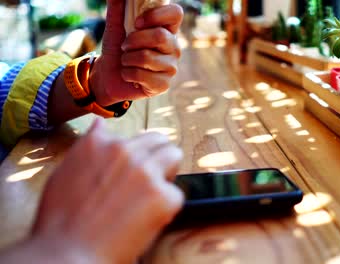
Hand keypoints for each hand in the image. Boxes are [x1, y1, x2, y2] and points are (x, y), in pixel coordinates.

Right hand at [32, 118, 183, 263]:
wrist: (67, 252)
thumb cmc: (62, 220)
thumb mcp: (66, 171)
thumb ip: (89, 146)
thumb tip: (100, 124)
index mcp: (100, 143)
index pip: (134, 137)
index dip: (135, 155)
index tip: (131, 171)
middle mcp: (125, 151)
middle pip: (158, 140)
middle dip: (156, 157)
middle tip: (147, 182)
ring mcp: (146, 171)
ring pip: (173, 155)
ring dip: (167, 171)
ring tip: (151, 195)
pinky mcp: (163, 195)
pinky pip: (176, 194)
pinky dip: (165, 207)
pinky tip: (145, 220)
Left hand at [90, 1, 182, 105]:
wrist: (108, 75)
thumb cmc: (117, 48)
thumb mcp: (115, 24)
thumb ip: (118, 6)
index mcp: (166, 29)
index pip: (175, 14)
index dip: (156, 15)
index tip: (138, 22)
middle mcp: (173, 47)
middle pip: (159, 36)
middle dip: (133, 40)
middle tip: (125, 46)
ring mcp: (171, 66)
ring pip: (147, 57)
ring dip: (127, 59)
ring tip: (127, 61)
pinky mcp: (164, 84)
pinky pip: (142, 76)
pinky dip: (128, 74)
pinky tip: (130, 76)